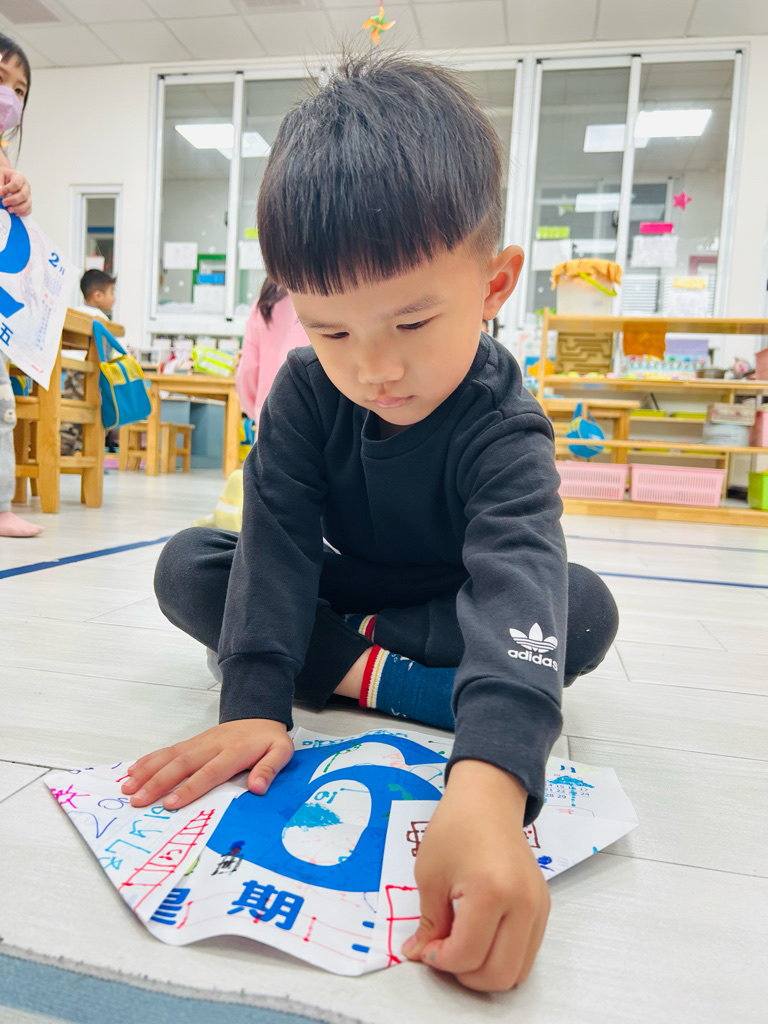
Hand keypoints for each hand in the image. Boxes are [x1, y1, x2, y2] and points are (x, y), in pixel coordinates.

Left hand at [0, 167, 30, 216]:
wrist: (7, 177)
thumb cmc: (4, 176)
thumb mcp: (0, 175)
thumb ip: (0, 184)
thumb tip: (0, 195)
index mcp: (19, 177)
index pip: (16, 184)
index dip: (7, 190)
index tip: (0, 193)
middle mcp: (25, 186)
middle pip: (23, 195)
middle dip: (13, 201)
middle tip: (4, 203)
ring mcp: (28, 194)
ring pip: (27, 204)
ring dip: (18, 208)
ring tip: (9, 210)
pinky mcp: (28, 201)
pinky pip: (28, 209)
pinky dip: (22, 213)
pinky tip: (15, 213)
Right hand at [120, 719, 293, 809]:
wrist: (259, 715)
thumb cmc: (268, 740)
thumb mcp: (281, 752)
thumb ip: (270, 769)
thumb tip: (258, 787)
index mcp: (234, 751)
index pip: (209, 772)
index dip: (190, 788)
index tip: (171, 803)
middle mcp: (212, 745)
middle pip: (181, 764)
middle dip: (157, 783)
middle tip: (137, 800)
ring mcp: (199, 742)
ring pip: (169, 756)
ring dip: (147, 771)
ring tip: (127, 788)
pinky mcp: (192, 742)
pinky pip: (167, 750)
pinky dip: (148, 760)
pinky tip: (132, 770)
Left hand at [402, 760, 549, 991]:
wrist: (488, 799)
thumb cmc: (455, 827)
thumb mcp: (430, 874)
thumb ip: (429, 922)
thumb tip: (420, 954)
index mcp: (491, 891)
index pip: (468, 954)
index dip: (440, 959)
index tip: (425, 947)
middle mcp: (523, 904)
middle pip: (500, 974)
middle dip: (465, 975)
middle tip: (443, 954)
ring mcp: (539, 907)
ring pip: (518, 971)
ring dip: (486, 972)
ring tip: (461, 948)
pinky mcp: (543, 907)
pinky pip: (527, 952)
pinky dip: (502, 958)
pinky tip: (480, 938)